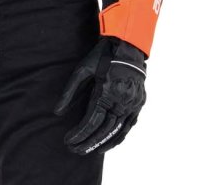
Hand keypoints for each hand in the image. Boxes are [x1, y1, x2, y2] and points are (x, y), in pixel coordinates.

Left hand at [53, 35, 145, 154]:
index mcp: (107, 90)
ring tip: (88, 151)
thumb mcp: (82, 70)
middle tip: (75, 150)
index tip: (68, 141)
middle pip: (104, 129)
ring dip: (103, 144)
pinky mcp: (139, 103)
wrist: (127, 45)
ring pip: (117, 131)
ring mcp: (133, 102)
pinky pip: (129, 126)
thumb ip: (69, 91)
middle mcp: (122, 99)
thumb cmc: (101, 56)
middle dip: (88, 142)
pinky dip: (118, 137)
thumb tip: (56, 112)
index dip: (79, 133)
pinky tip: (107, 144)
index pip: (92, 120)